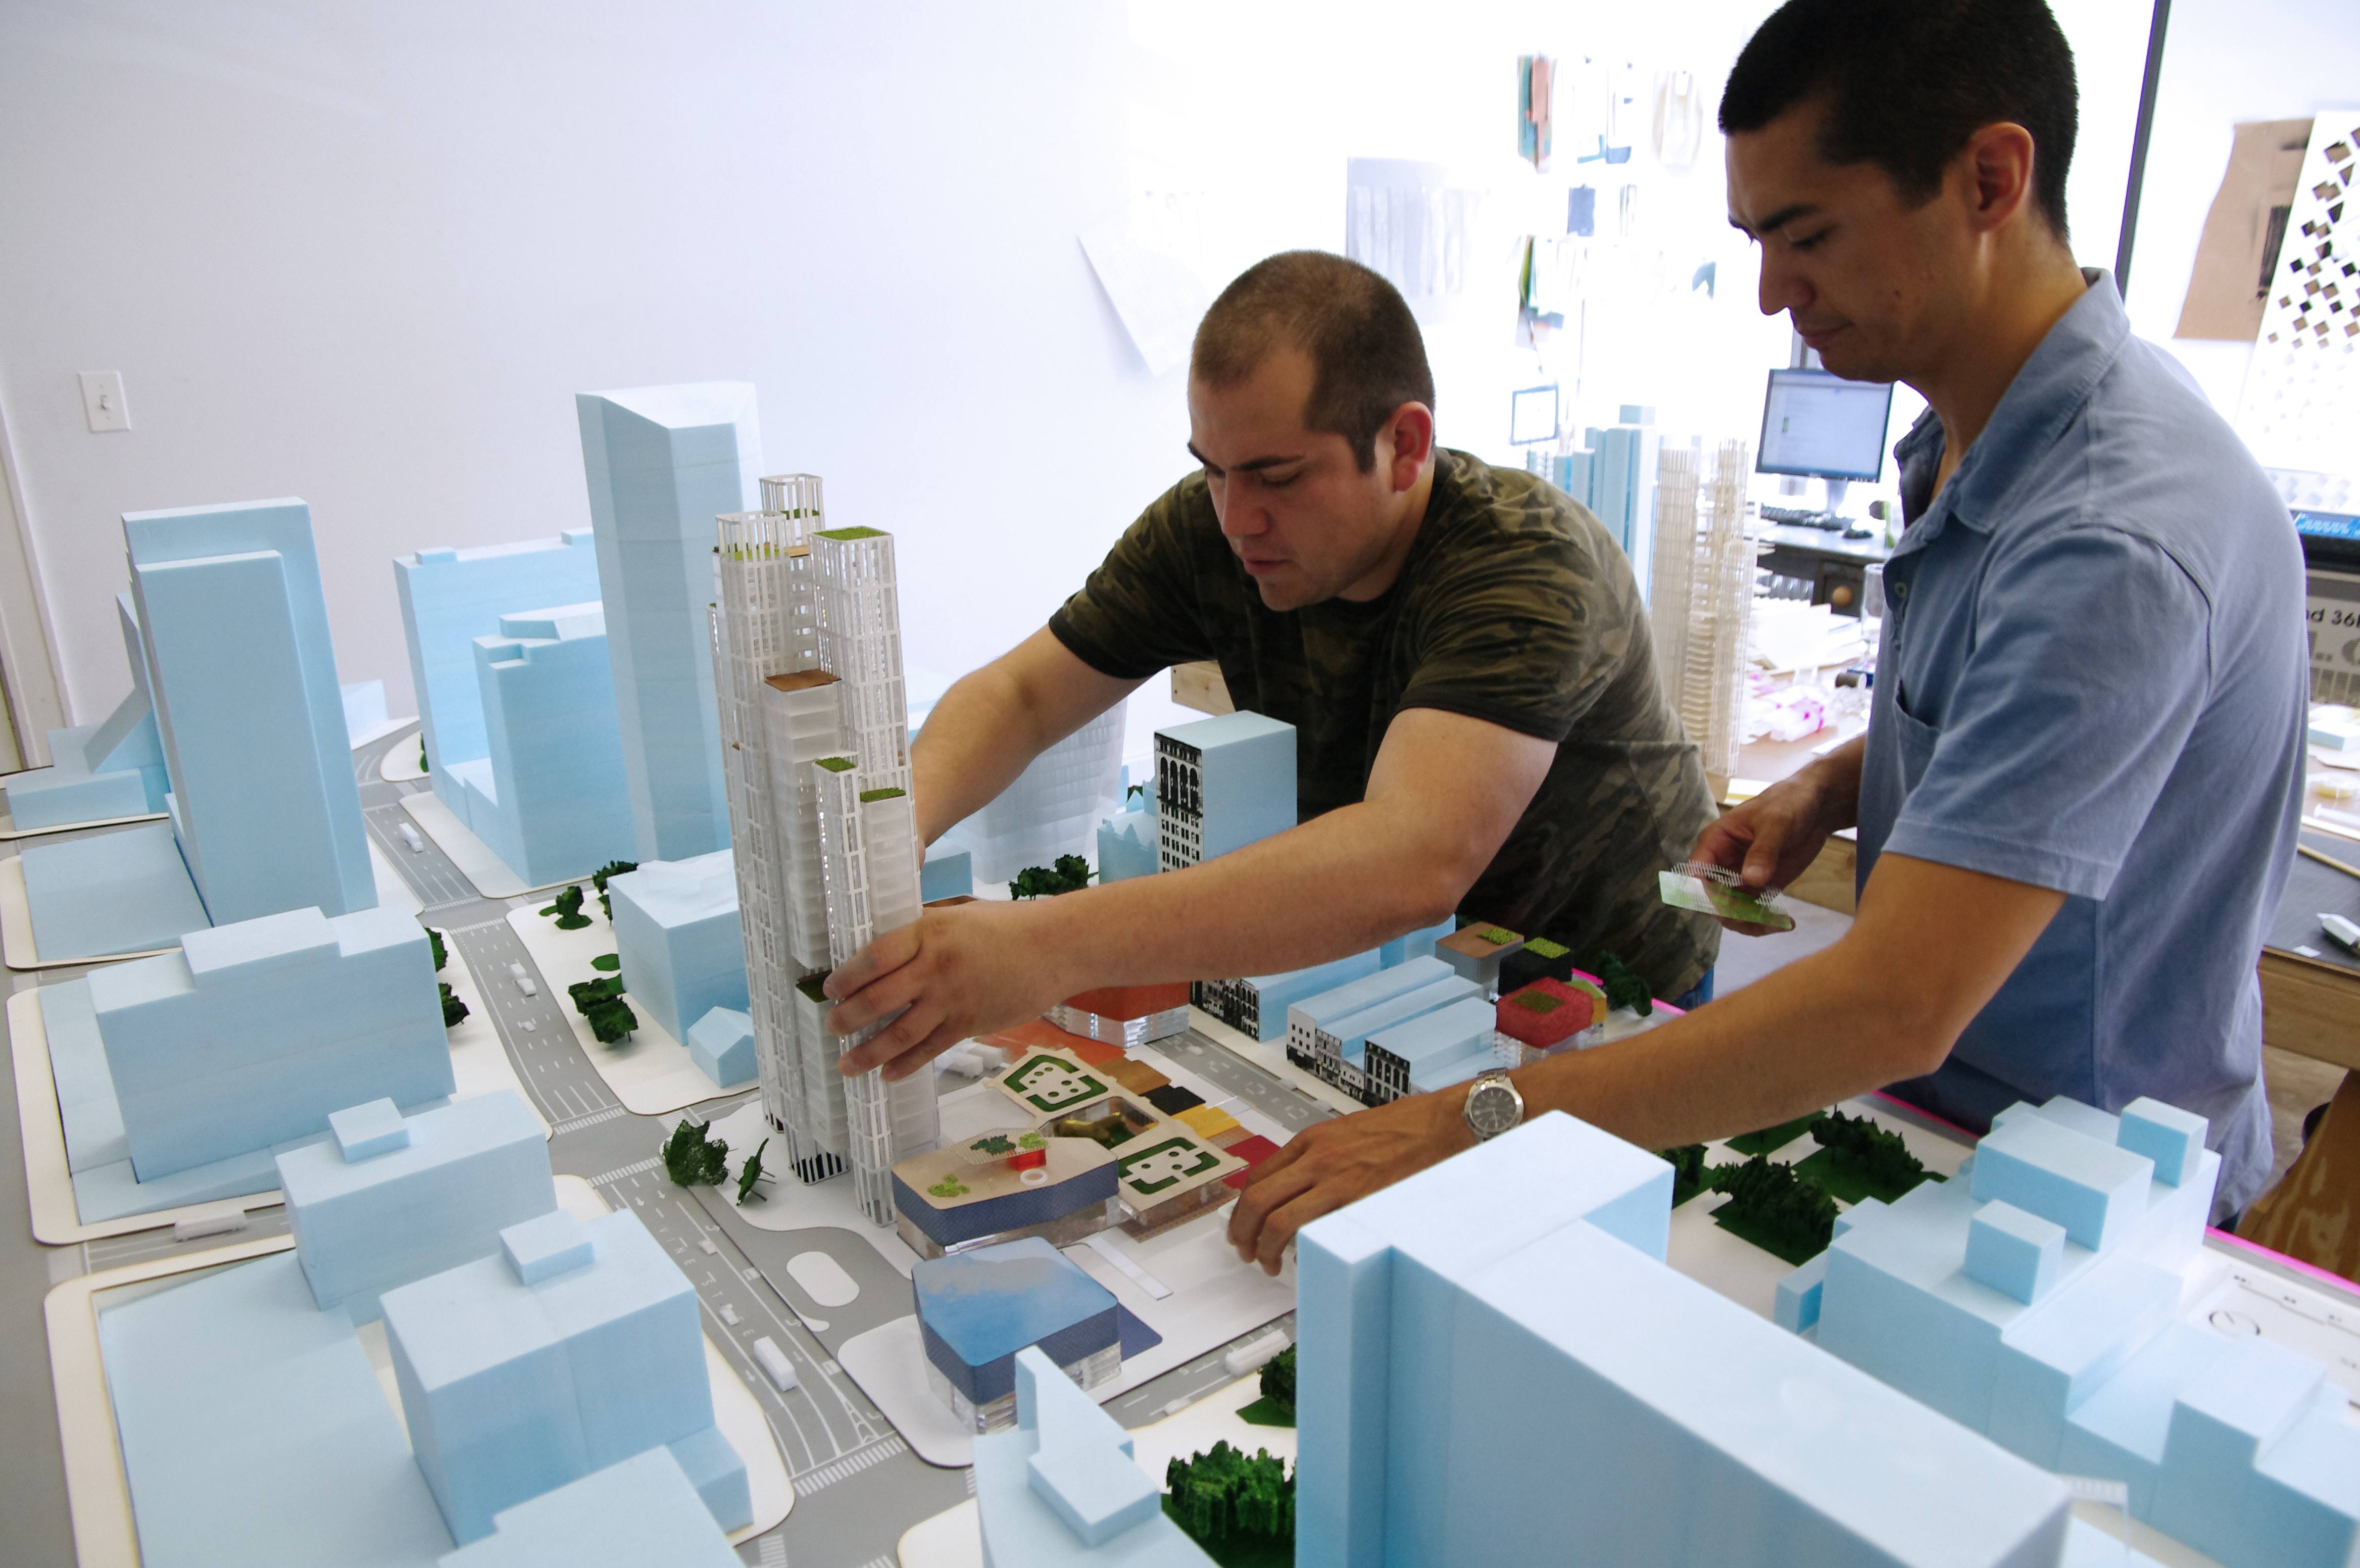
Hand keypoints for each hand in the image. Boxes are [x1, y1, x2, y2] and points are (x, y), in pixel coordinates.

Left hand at [821, 901, 1076, 1079]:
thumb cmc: (1008, 925)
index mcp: (929, 932)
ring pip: (899, 1033)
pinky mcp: (970, 1023)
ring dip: (868, 1052)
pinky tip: (888, 1074)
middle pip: (879, 998)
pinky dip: (906, 1065)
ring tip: (847, 1064)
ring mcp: (952, 998)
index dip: (846, 977)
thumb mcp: (960, 914)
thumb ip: (925, 927)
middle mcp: (935, 966)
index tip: (830, 989)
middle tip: (832, 1027)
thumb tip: (891, 943)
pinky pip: (930, 1049)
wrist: (1056, 947)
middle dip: (848, 1018)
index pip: (875, 957)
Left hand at [1226, 1090, 1472, 1274]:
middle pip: (1256, 1200)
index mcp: (1312, 1141)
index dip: (1242, 1208)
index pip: (1257, 1177)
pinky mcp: (1358, 1200)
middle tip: (1244, 1251)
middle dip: (1242, 1232)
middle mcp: (1317, 1158)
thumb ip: (1321, 1158)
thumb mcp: (1349, 1134)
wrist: (1443, 1124)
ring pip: (1277, 1219)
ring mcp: (1336, 1180)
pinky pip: (1314, 1228)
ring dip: (1264, 1247)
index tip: (1242, 1226)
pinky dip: (1299, 1248)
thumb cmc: (1404, 1128)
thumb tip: (1297, 1189)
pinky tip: (1303, 1259)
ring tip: (1267, 1263)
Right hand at [1688, 768, 1843, 935]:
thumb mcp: (1776, 823)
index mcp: (1714, 842)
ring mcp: (1739, 878)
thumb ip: (1763, 851)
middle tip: (1761, 920)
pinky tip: (1787, 923)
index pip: (1696, 874)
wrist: (1814, 808)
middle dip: (1732, 914)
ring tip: (1778, 925)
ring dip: (1749, 923)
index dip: (1704, 894)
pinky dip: (1765, 922)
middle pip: (1710, 899)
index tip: (1728, 909)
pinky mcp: (1758, 888)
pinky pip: (1752, 912)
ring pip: (1730, 911)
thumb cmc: (1788, 804)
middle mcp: (1720, 864)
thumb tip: (1751, 880)